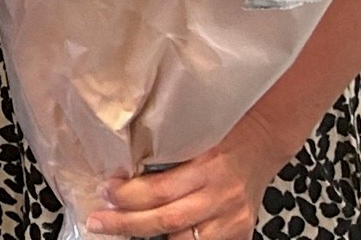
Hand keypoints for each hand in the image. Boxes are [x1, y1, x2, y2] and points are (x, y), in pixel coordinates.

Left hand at [85, 120, 285, 239]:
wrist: (262, 141)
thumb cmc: (222, 131)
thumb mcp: (193, 134)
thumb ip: (164, 153)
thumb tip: (121, 169)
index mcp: (207, 165)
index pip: (160, 189)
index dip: (128, 195)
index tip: (105, 190)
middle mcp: (221, 195)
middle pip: (167, 219)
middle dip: (127, 223)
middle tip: (98, 221)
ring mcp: (232, 218)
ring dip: (148, 237)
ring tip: (120, 230)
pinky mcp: (240, 232)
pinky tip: (155, 237)